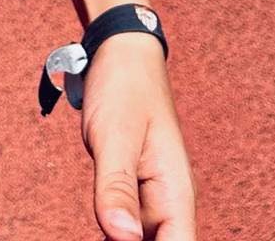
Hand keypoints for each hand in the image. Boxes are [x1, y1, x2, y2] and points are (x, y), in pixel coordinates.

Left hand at [80, 34, 196, 239]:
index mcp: (176, 193)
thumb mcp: (114, 135)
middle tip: (105, 223)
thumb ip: (117, 187)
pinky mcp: (131, 189)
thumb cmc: (123, 86)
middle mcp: (169, 202)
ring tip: (101, 219)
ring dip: (121, 239)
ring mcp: (150, 197)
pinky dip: (114, 232)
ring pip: (140, 240)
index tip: (121, 240)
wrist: (122, 52)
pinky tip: (98, 229)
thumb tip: (122, 238)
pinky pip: (126, 225)